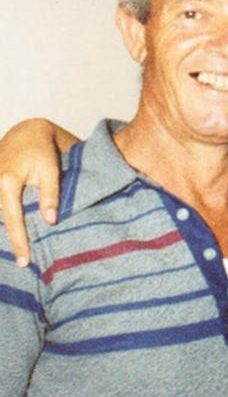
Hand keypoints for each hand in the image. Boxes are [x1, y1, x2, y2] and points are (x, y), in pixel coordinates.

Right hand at [0, 118, 72, 265]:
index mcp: (7, 182)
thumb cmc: (43, 151)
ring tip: (17, 253)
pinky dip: (1, 221)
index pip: (12, 218)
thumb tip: (50, 221)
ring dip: (3, 234)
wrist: (29, 132)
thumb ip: (50, 194)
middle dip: (11, 242)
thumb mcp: (52, 169)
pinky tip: (9, 238)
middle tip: (23, 264)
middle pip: (0, 221)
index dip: (19, 240)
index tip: (25, 260)